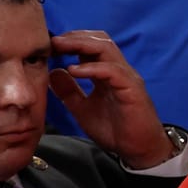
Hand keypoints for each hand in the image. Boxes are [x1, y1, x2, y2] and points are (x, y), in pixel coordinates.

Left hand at [49, 30, 173, 167]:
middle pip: (100, 40)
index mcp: (108, 74)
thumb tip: (53, 72)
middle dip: (75, 37)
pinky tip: (74, 70)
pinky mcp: (132, 88)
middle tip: (53, 41)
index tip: (49, 45)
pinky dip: (92, 67)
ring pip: (107, 49)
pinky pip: (112, 71)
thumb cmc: (116, 130)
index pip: (92, 46)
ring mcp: (127, 77)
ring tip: (61, 48)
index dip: (71, 42)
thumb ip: (69, 92)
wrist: (138, 150)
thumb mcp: (83, 109)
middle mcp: (119, 71)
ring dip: (81, 44)